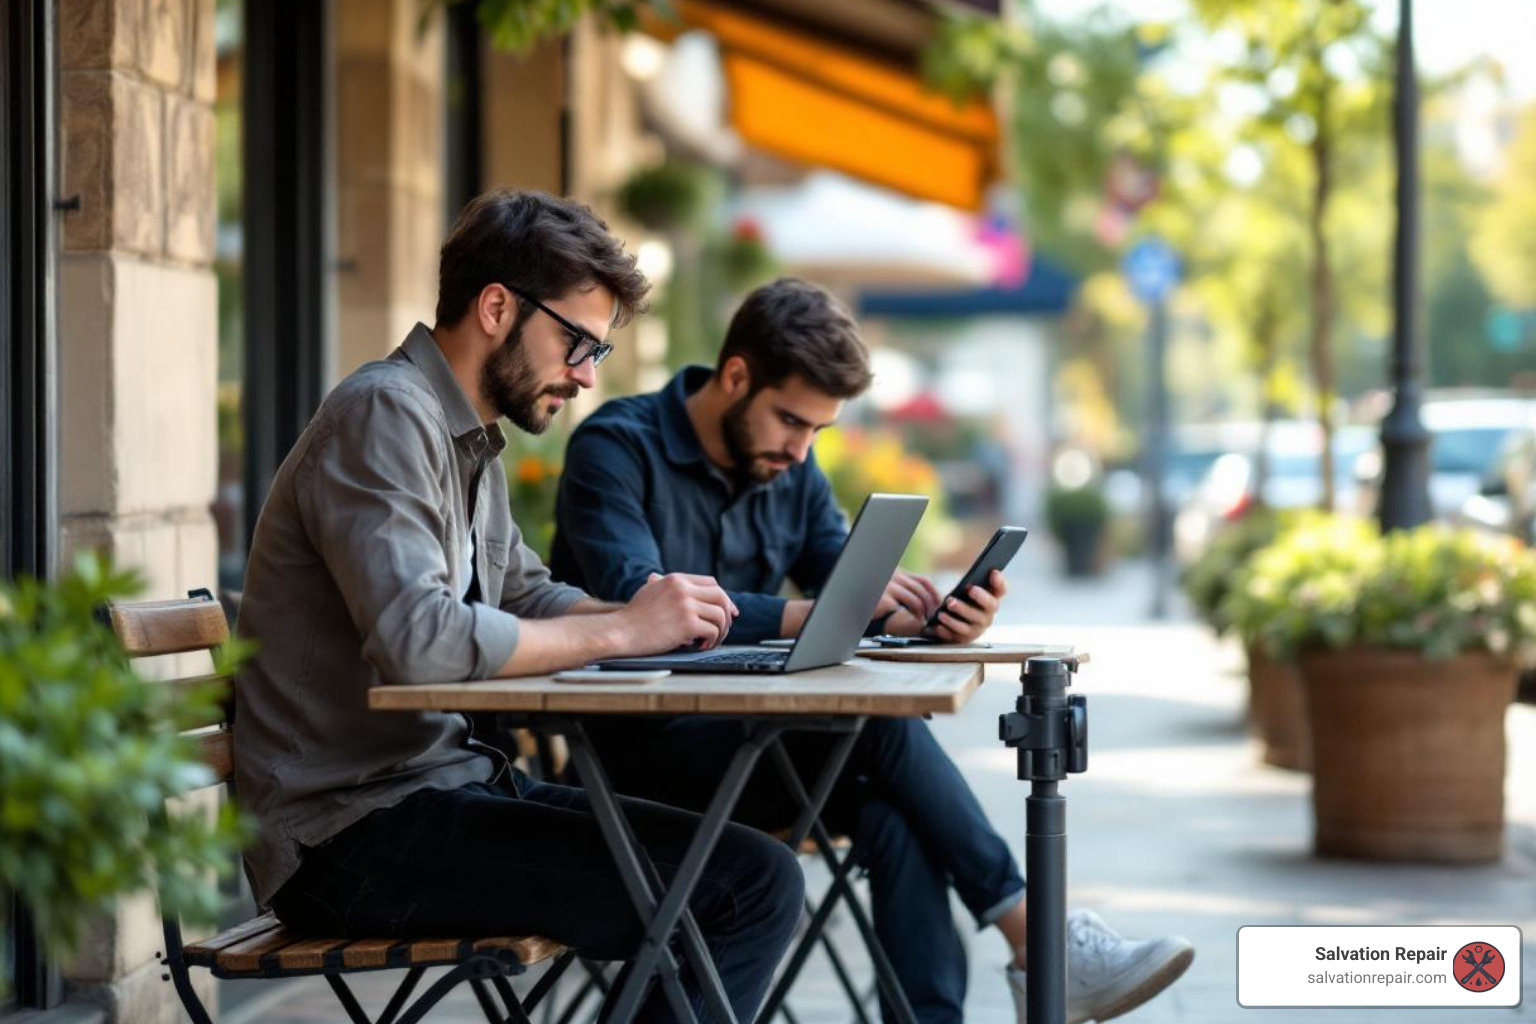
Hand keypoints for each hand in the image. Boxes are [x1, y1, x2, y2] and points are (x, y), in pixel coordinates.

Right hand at [618, 573, 738, 653]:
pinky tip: (702, 646)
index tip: (728, 611)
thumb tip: (656, 578)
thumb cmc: (632, 617)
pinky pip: (712, 631)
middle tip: (725, 629)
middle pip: (721, 596)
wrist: (620, 631)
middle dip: (728, 613)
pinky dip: (712, 640)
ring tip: (711, 641)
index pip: (711, 583)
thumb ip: (658, 584)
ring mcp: (686, 605)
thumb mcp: (647, 591)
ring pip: (720, 615)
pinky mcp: (687, 623)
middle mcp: (683, 588)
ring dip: (721, 631)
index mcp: (676, 579)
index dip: (723, 597)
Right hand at [872, 570, 942, 631]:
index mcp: (897, 573)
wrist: (851, 603)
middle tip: (932, 617)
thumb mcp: (889, 589)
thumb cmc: (871, 600)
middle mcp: (894, 577)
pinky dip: (912, 616)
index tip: (939, 605)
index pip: (923, 581)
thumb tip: (926, 600)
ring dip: (922, 613)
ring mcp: (889, 586)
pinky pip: (904, 608)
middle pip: (922, 591)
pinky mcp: (884, 598)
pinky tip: (912, 622)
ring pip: (916, 600)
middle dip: (930, 606)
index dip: (934, 593)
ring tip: (922, 621)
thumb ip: (903, 589)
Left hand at [928, 569, 1005, 643]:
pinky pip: (954, 637)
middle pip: (985, 609)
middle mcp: (987, 615)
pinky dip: (945, 631)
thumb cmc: (960, 600)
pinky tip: (936, 626)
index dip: (999, 581)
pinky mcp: (962, 639)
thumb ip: (972, 580)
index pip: (1001, 589)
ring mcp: (976, 629)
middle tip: (959, 595)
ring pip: (967, 626)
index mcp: (991, 599)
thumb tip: (974, 572)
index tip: (992, 572)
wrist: (950, 621)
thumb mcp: (965, 589)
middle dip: (975, 600)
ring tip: (942, 613)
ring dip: (954, 620)